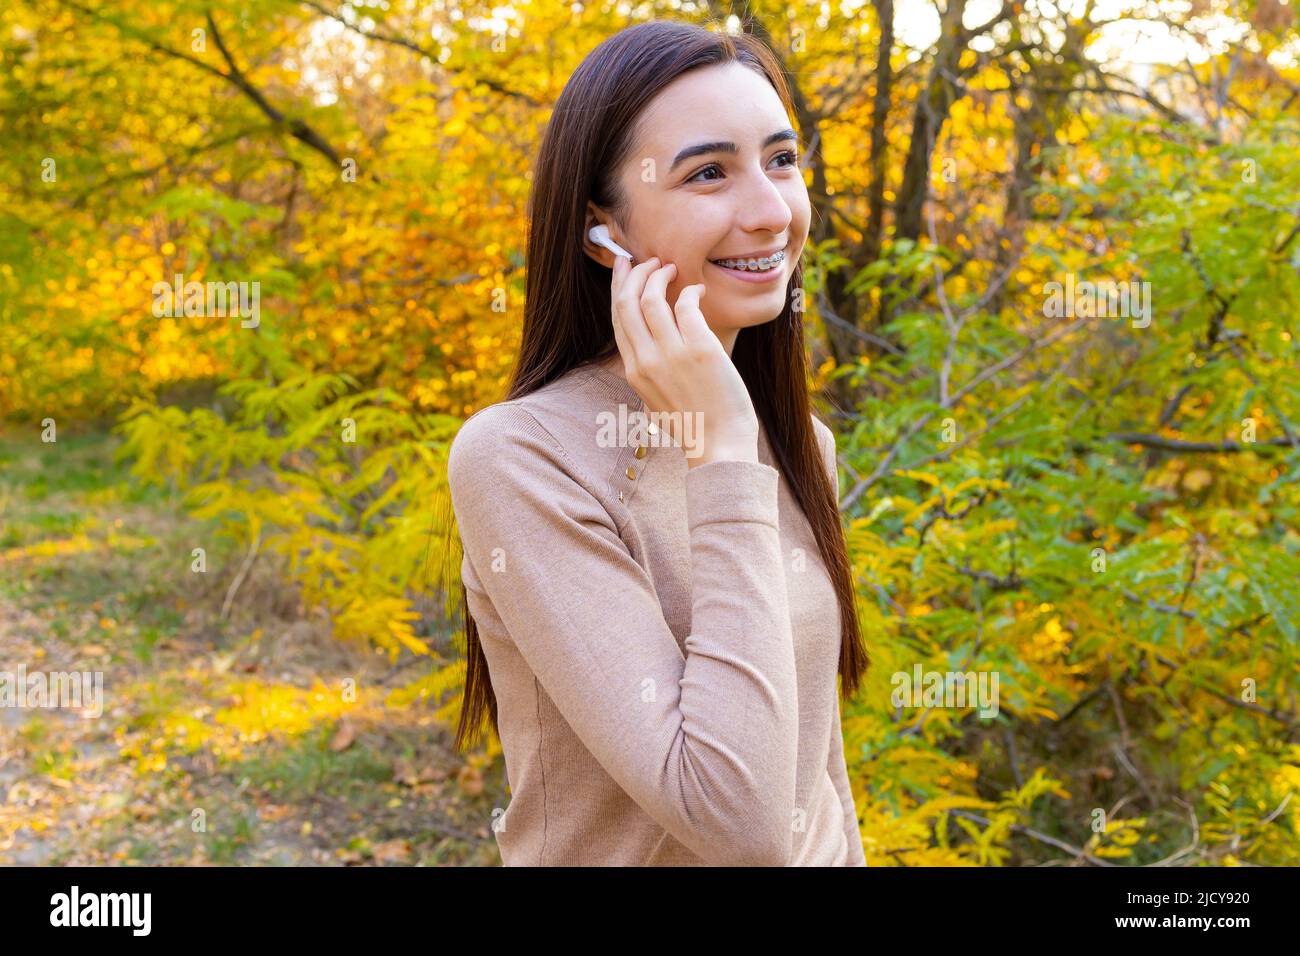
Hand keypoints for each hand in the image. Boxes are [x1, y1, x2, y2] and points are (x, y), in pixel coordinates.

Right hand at [609, 255, 758, 466]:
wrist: (720, 445)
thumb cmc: (696, 423)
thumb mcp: (657, 399)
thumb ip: (650, 371)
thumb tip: (652, 343)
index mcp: (634, 371)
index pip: (617, 318)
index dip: (618, 287)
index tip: (625, 268)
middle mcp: (647, 361)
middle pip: (627, 302)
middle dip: (636, 274)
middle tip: (650, 261)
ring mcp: (672, 355)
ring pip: (652, 299)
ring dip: (661, 276)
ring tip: (673, 269)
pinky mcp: (700, 350)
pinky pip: (686, 305)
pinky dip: (691, 291)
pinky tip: (699, 291)